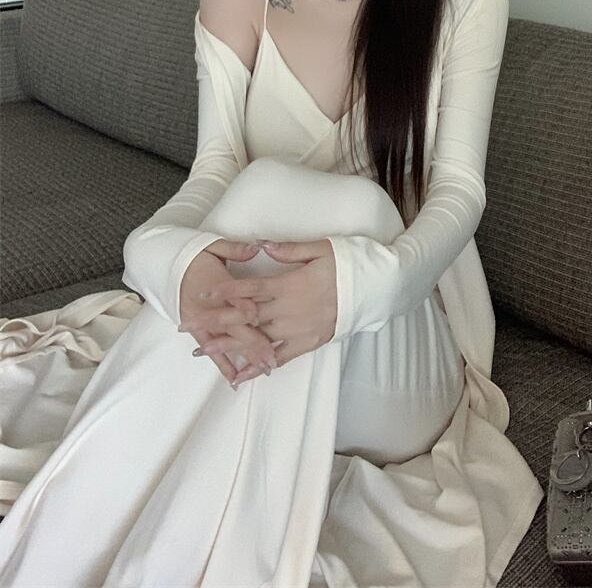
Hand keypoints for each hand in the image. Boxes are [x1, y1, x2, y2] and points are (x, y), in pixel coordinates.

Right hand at [179, 241, 277, 384]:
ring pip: (227, 341)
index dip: (246, 307)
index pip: (234, 297)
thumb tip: (256, 247)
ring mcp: (205, 321)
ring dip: (245, 356)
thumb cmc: (197, 257)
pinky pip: (211, 350)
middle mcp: (212, 306)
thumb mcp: (214, 246)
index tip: (259, 316)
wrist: (167, 268)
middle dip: (253, 341)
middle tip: (271, 355)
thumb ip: (236, 250)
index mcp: (219, 284)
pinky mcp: (198, 330)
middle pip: (234, 325)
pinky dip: (223, 364)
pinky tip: (235, 379)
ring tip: (262, 369)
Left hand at [180, 239, 336, 385]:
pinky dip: (259, 366)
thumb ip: (288, 249)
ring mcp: (298, 329)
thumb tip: (262, 245)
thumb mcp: (318, 249)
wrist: (374, 289)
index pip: (250, 289)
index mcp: (289, 284)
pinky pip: (280, 358)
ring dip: (229, 345)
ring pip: (258, 339)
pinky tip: (240, 374)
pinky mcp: (308, 342)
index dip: (225, 292)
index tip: (202, 295)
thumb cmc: (346, 264)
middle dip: (215, 321)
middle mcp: (289, 309)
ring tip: (204, 350)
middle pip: (246, 316)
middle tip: (189, 326)